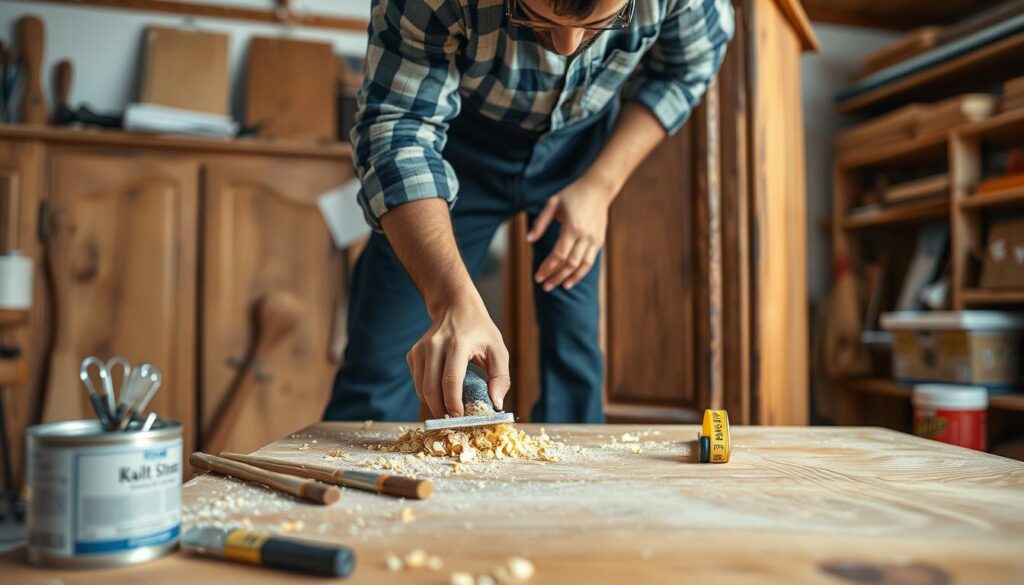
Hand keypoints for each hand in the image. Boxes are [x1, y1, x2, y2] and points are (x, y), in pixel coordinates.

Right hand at [407, 296, 510, 417]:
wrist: (455, 306)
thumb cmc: (480, 331)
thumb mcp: (498, 350)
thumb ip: (500, 378)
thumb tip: (495, 404)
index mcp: (458, 344)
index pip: (450, 380)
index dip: (453, 403)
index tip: (460, 417)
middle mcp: (435, 345)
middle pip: (431, 388)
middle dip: (440, 409)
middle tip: (453, 419)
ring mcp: (421, 349)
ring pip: (421, 388)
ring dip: (433, 403)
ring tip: (448, 408)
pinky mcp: (413, 354)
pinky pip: (417, 382)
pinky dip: (427, 392)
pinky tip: (441, 390)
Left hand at [527, 176, 611, 291]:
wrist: (598, 188)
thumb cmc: (572, 194)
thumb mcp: (552, 203)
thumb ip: (541, 223)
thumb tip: (528, 240)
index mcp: (572, 227)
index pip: (558, 255)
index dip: (547, 268)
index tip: (537, 276)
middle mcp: (585, 236)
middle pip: (569, 264)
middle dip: (556, 277)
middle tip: (544, 286)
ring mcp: (594, 239)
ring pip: (582, 266)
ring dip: (569, 278)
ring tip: (558, 286)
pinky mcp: (599, 241)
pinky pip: (590, 262)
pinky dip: (581, 272)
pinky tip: (571, 279)